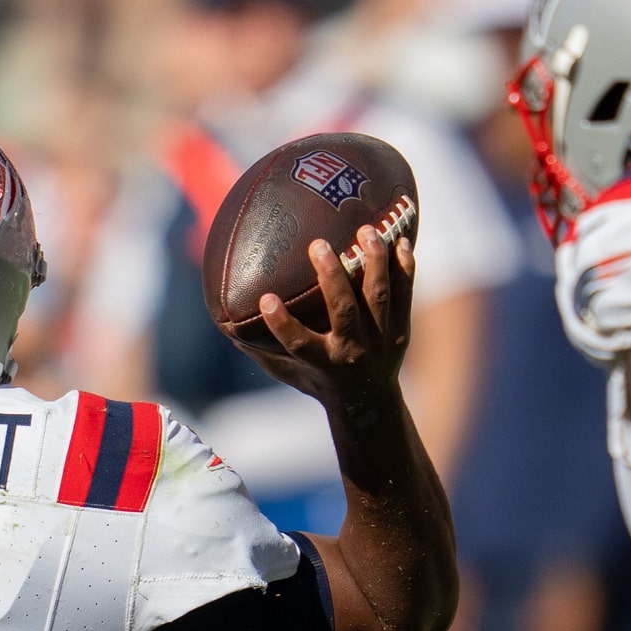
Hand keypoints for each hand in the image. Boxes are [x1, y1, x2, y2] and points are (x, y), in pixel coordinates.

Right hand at [248, 221, 413, 409]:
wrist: (368, 399)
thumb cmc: (317, 378)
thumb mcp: (288, 372)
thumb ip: (261, 349)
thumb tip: (225, 320)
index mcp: (323, 362)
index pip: (298, 343)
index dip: (281, 324)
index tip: (265, 300)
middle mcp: (352, 350)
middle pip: (343, 311)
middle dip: (332, 277)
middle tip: (318, 245)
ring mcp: (381, 338)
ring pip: (378, 296)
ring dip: (373, 262)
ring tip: (366, 230)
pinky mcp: (400, 327)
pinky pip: (406, 293)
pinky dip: (405, 268)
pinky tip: (401, 240)